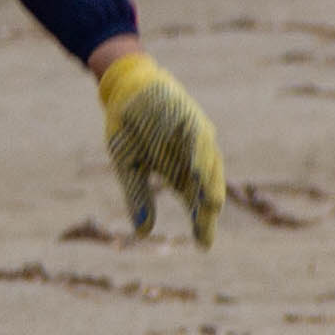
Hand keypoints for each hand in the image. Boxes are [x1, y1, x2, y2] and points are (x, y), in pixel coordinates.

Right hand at [93, 47, 225, 246]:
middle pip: (205, 188)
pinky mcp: (190, 118)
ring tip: (212, 206)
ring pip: (208, 164)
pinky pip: (199, 137)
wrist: (123, 91)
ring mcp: (194, 138)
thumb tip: (143, 233)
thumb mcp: (128, 167)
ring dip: (209, 183)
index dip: (201, 222)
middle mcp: (192, 157)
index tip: (203, 244)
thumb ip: (138, 197)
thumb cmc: (128, 128)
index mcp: (179, 172)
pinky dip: (200, 153)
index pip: (195, 202)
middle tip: (207, 231)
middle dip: (206, 209)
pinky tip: (198, 170)